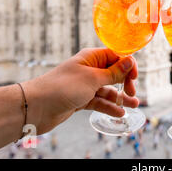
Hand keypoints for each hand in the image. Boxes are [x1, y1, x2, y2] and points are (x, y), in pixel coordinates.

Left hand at [23, 48, 138, 134]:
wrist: (36, 107)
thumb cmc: (63, 87)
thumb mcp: (92, 79)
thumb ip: (113, 73)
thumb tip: (129, 61)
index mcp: (91, 58)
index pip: (116, 56)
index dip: (127, 65)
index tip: (135, 77)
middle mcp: (89, 69)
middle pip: (114, 73)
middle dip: (125, 82)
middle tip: (132, 93)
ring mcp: (85, 85)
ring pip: (108, 89)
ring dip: (120, 97)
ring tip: (134, 105)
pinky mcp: (81, 99)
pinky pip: (99, 101)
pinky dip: (109, 106)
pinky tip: (119, 113)